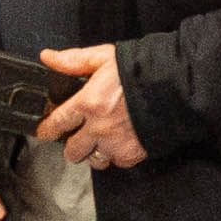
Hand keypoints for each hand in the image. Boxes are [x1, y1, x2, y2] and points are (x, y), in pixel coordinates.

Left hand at [35, 45, 142, 167]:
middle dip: (72, 146)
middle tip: (77, 139)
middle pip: (73, 150)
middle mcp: (99, 128)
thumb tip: (47, 57)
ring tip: (101, 143)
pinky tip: (121, 144)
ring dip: (95, 153)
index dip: (48, 129)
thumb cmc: (140, 70)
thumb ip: (74, 60)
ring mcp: (116, 143)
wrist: (175, 86)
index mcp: (88, 103)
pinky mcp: (133, 153)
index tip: (45, 132)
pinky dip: (118, 156)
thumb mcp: (104, 57)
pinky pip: (118, 163)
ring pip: (95, 160)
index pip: (58, 122)